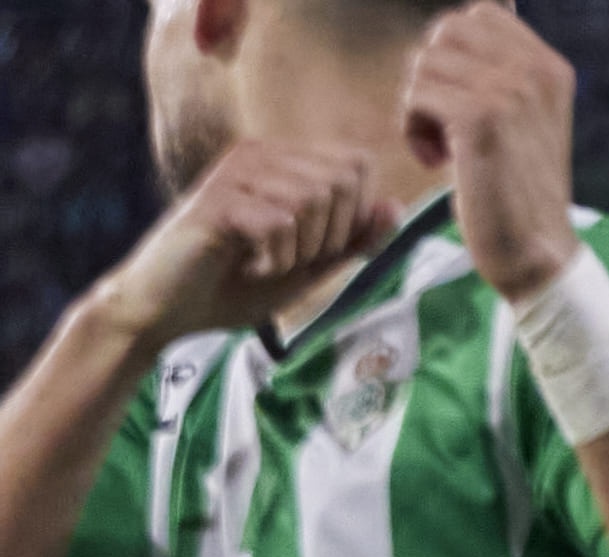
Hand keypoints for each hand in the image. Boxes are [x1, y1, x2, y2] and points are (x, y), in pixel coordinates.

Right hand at [89, 143, 391, 353]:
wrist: (169, 308)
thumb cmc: (236, 284)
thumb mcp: (309, 266)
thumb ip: (352, 240)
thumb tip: (396, 207)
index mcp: (282, 162)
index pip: (357, 165)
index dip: (355, 216)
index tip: (320, 248)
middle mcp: (259, 154)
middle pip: (342, 182)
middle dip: (331, 236)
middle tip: (291, 260)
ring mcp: (234, 172)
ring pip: (312, 200)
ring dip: (301, 249)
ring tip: (267, 263)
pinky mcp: (218, 199)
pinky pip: (280, 221)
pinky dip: (276, 257)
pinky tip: (248, 266)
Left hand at [401, 5, 582, 298]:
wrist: (536, 253)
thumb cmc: (517, 189)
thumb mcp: (523, 119)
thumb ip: (503, 69)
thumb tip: (481, 10)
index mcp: (551, 68)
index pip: (480, 16)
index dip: (455, 54)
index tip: (466, 102)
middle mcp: (536, 72)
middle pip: (447, 32)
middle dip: (433, 75)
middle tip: (448, 123)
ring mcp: (511, 92)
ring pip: (425, 63)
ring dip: (420, 105)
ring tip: (443, 146)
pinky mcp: (481, 118)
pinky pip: (416, 95)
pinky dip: (413, 129)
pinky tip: (435, 161)